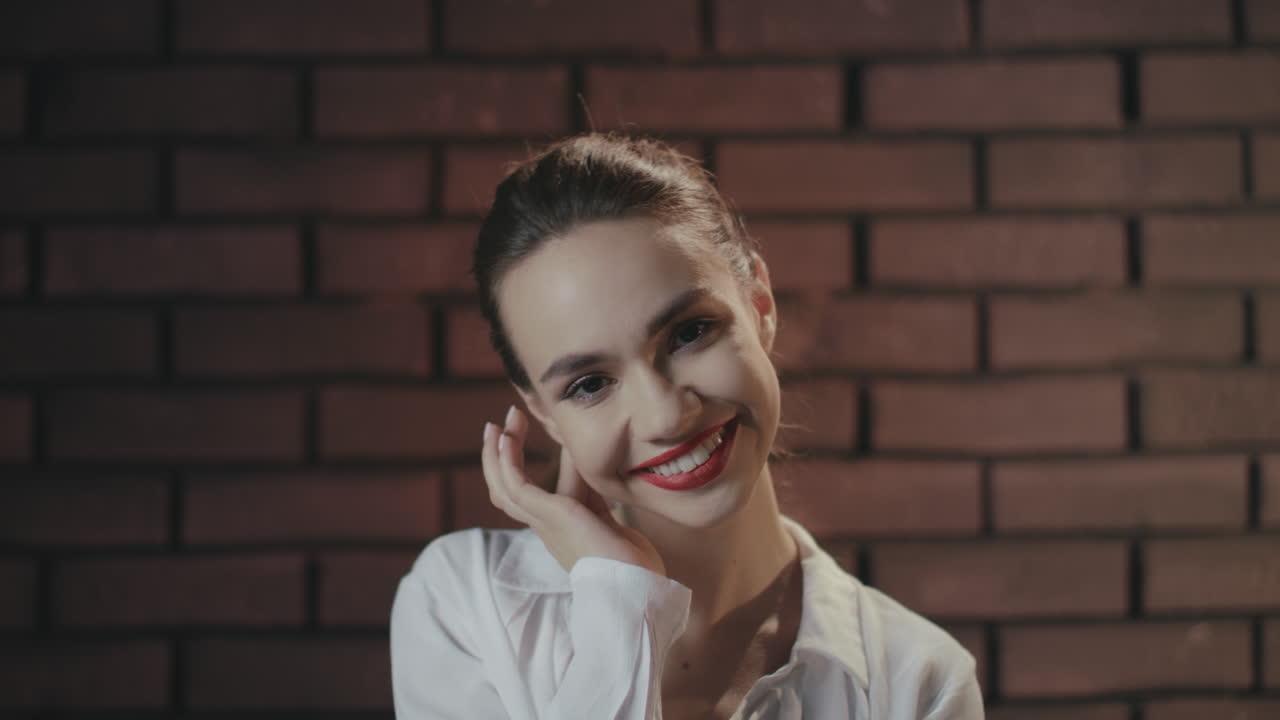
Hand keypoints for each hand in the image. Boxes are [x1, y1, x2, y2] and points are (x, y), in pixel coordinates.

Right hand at [481, 405, 664, 576]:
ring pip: (503, 488)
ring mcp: (544, 523)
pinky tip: (508, 437)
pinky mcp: (549, 515)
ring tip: (498, 424)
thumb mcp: (610, 516)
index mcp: (559, 529)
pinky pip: (516, 484)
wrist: (635, 587)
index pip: (531, 494)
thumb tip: (592, 462)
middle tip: (500, 426)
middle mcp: (546, 527)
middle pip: (507, 491)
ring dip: (496, 455)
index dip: (524, 466)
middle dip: (500, 458)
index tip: (524, 439)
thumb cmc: (632, 563)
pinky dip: (507, 460)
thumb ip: (596, 492)